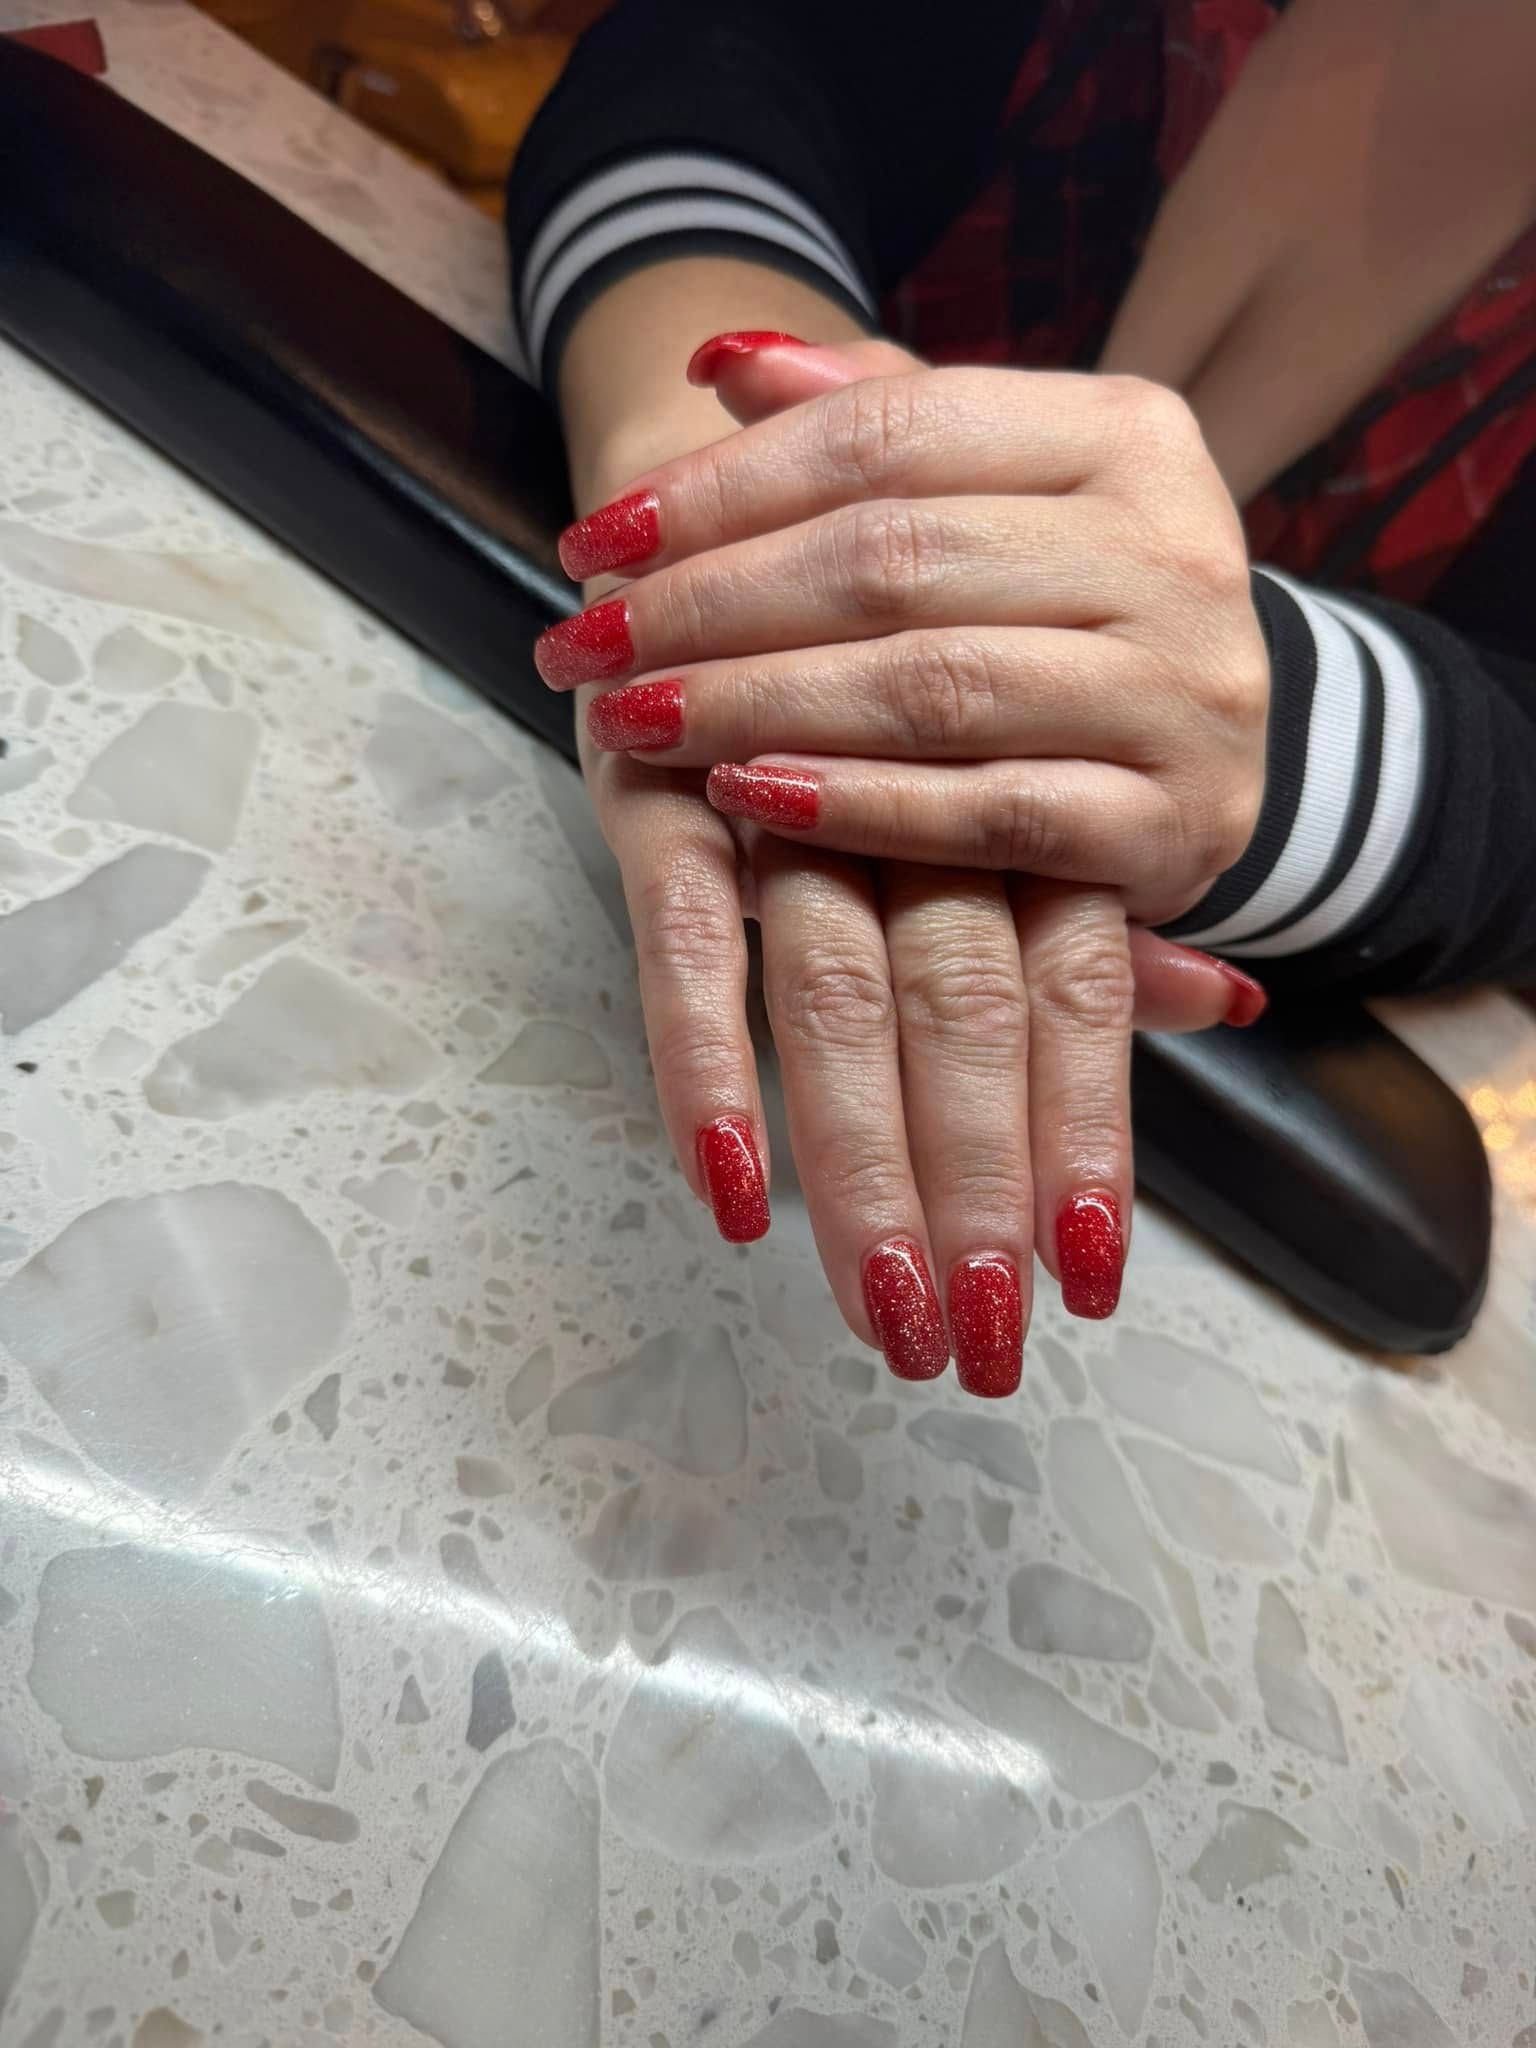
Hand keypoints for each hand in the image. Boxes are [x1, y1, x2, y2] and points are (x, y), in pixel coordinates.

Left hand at [544, 338, 1267, 927]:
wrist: (1210, 748)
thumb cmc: (1063, 607)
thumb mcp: (993, 489)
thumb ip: (869, 422)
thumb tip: (718, 362)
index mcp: (1128, 432)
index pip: (890, 436)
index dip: (724, 488)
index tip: (596, 541)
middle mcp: (1175, 548)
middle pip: (896, 561)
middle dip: (711, 605)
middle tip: (583, 647)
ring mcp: (1185, 692)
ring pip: (934, 688)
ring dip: (755, 706)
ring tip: (631, 721)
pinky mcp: (1175, 823)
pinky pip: (992, 817)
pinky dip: (858, 807)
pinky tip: (745, 798)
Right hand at [564, 334, 1265, 1391]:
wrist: (724, 468)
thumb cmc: (871, 641)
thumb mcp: (993, 750)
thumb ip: (1099, 884)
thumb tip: (1230, 1003)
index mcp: (1009, 773)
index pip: (1068, 979)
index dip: (1075, 1129)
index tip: (1082, 1280)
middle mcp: (910, 781)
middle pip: (964, 1008)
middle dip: (973, 1184)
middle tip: (975, 1348)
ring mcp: (776, 776)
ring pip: (837, 993)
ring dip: (861, 1162)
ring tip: (882, 1312)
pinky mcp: (655, 780)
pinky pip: (682, 938)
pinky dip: (703, 1060)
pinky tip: (723, 1187)